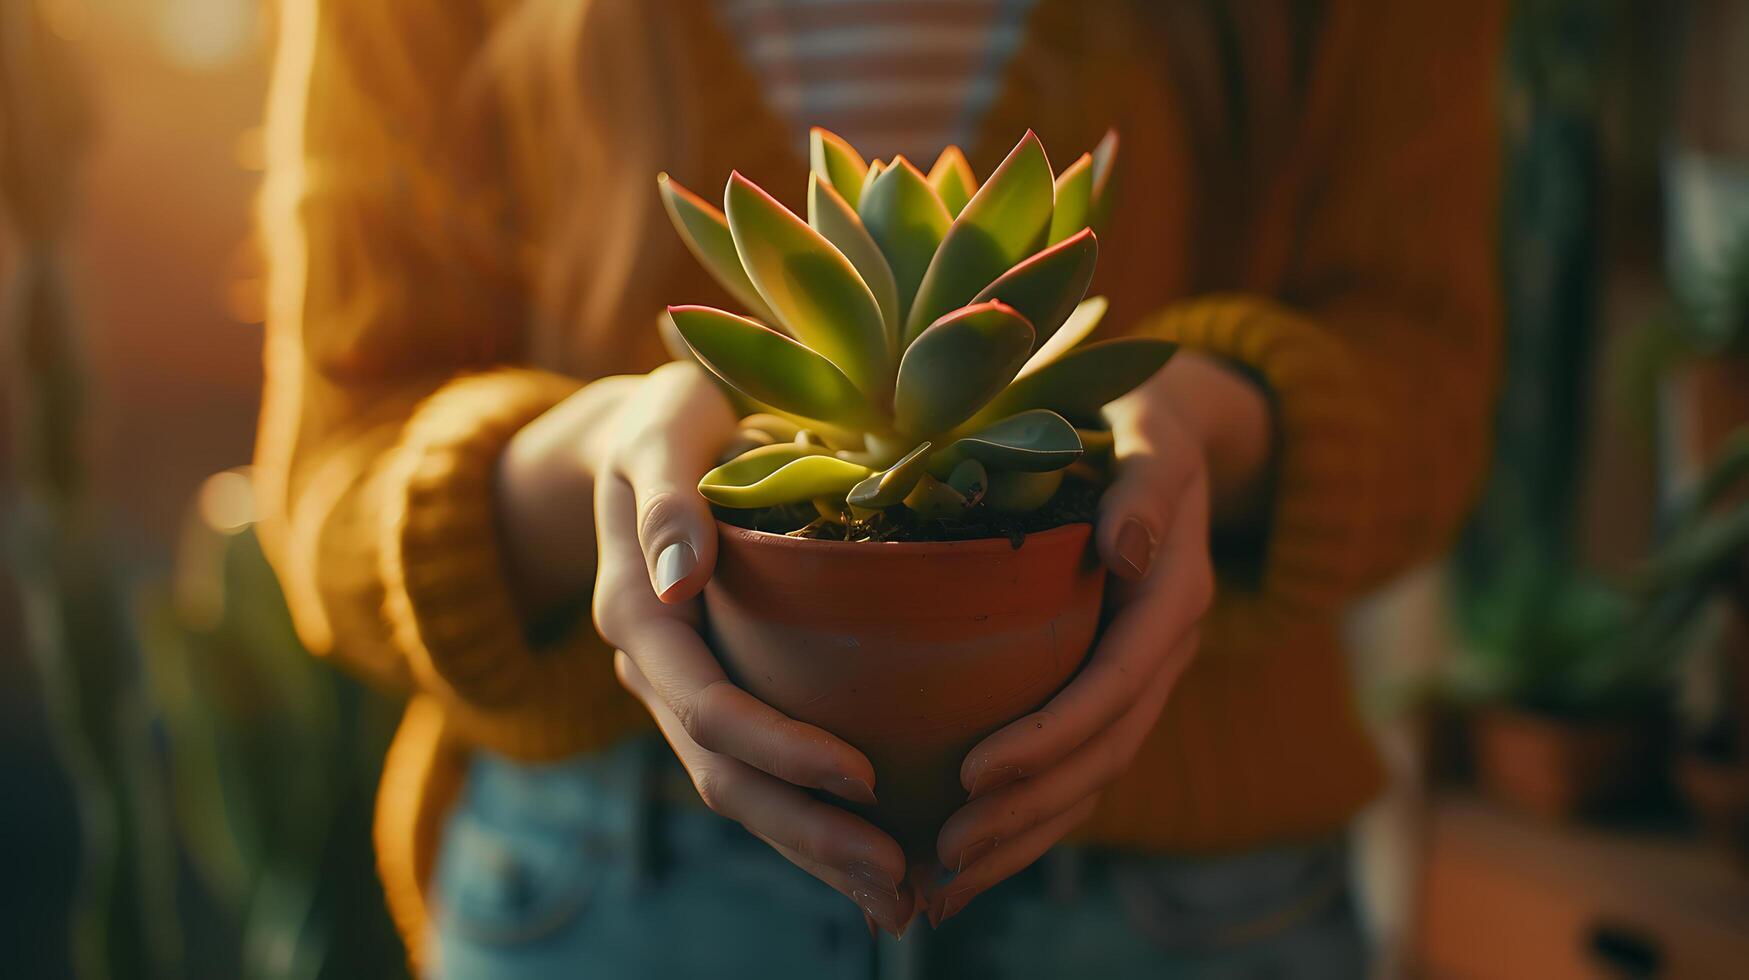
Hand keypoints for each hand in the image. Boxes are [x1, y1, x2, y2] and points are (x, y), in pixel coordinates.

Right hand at [514, 362, 917, 936]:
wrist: (640, 438)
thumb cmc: (668, 419)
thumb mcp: (659, 426)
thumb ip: (664, 495)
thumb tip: (678, 576)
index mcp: (638, 612)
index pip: (709, 706)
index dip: (783, 750)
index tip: (868, 780)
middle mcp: (651, 669)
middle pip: (726, 775)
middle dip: (810, 834)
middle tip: (901, 879)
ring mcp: (679, 691)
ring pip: (740, 793)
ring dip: (815, 852)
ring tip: (899, 899)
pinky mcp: (715, 696)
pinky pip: (756, 775)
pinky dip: (809, 822)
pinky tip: (871, 859)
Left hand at [925, 352, 1271, 926]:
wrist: (1174, 433)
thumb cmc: (1141, 420)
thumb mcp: (1154, 433)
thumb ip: (1148, 487)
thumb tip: (1128, 551)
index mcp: (1174, 592)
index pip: (1115, 683)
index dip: (1052, 736)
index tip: (975, 774)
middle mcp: (1165, 645)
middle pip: (1106, 751)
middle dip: (1030, 809)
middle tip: (946, 851)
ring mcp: (1146, 672)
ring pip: (1096, 775)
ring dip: (1028, 834)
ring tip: (948, 879)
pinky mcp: (1116, 686)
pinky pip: (1083, 764)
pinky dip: (1035, 816)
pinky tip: (976, 855)